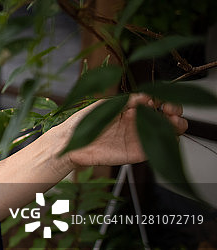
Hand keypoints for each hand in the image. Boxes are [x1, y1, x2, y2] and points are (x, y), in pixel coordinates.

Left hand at [62, 94, 187, 167]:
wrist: (72, 142)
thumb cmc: (85, 122)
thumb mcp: (106, 105)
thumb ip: (127, 101)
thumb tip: (146, 96)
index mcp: (131, 110)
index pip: (156, 103)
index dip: (163, 99)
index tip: (161, 99)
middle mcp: (137, 123)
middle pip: (166, 117)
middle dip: (174, 111)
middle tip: (170, 109)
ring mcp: (138, 138)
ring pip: (167, 132)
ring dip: (176, 125)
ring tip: (173, 120)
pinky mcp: (137, 153)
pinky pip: (157, 148)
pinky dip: (167, 141)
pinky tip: (163, 133)